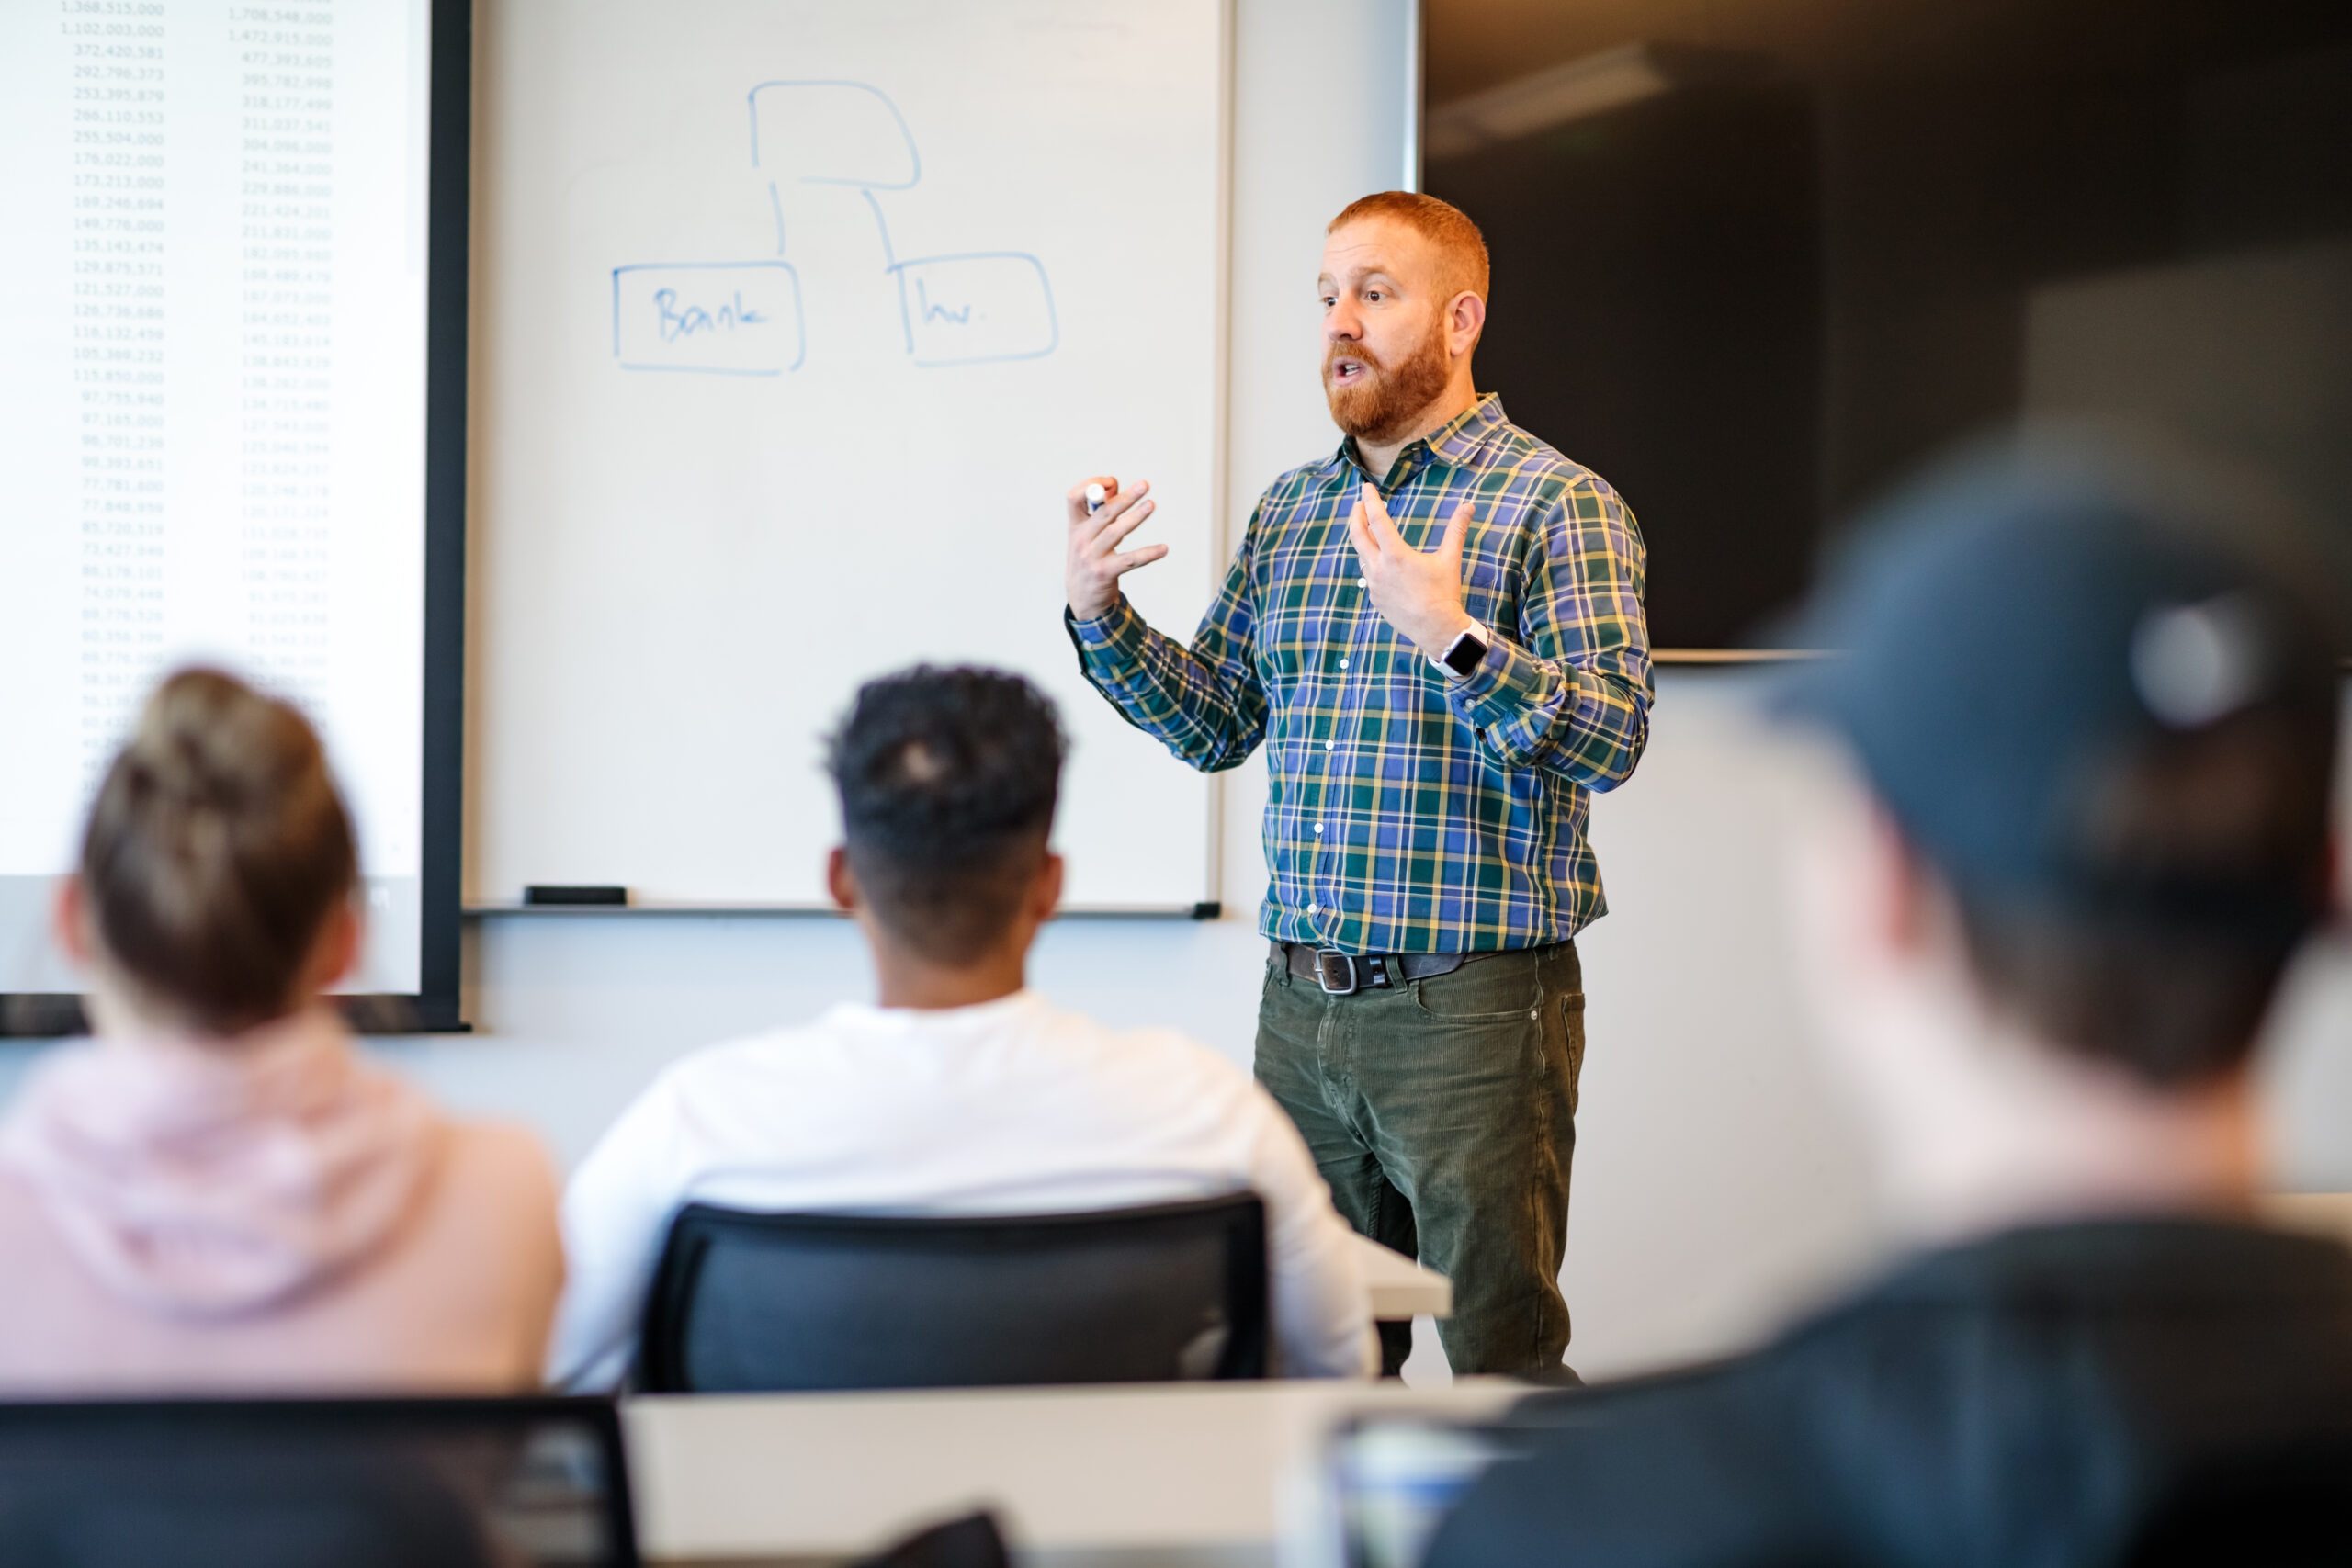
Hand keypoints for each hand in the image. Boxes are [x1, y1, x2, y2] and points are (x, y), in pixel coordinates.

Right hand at [1065, 475, 1167, 620]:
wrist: (1082, 598)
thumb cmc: (1089, 560)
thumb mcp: (1087, 536)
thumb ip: (1100, 513)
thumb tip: (1117, 488)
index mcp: (1075, 526)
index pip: (1074, 498)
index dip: (1091, 485)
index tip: (1111, 482)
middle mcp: (1080, 540)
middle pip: (1103, 513)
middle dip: (1125, 497)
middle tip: (1144, 485)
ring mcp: (1091, 557)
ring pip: (1116, 532)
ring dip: (1135, 517)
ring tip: (1151, 505)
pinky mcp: (1104, 573)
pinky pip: (1129, 560)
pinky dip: (1148, 554)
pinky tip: (1163, 549)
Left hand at [1346, 482, 1475, 657]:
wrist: (1436, 630)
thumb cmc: (1444, 594)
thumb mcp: (1450, 559)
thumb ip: (1456, 530)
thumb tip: (1469, 506)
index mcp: (1396, 555)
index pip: (1377, 520)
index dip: (1370, 501)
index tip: (1365, 488)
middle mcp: (1379, 568)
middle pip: (1358, 535)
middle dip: (1357, 516)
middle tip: (1359, 504)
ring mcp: (1374, 585)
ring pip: (1362, 556)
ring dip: (1363, 540)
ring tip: (1368, 530)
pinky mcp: (1375, 598)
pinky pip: (1369, 575)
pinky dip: (1372, 562)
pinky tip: (1379, 560)